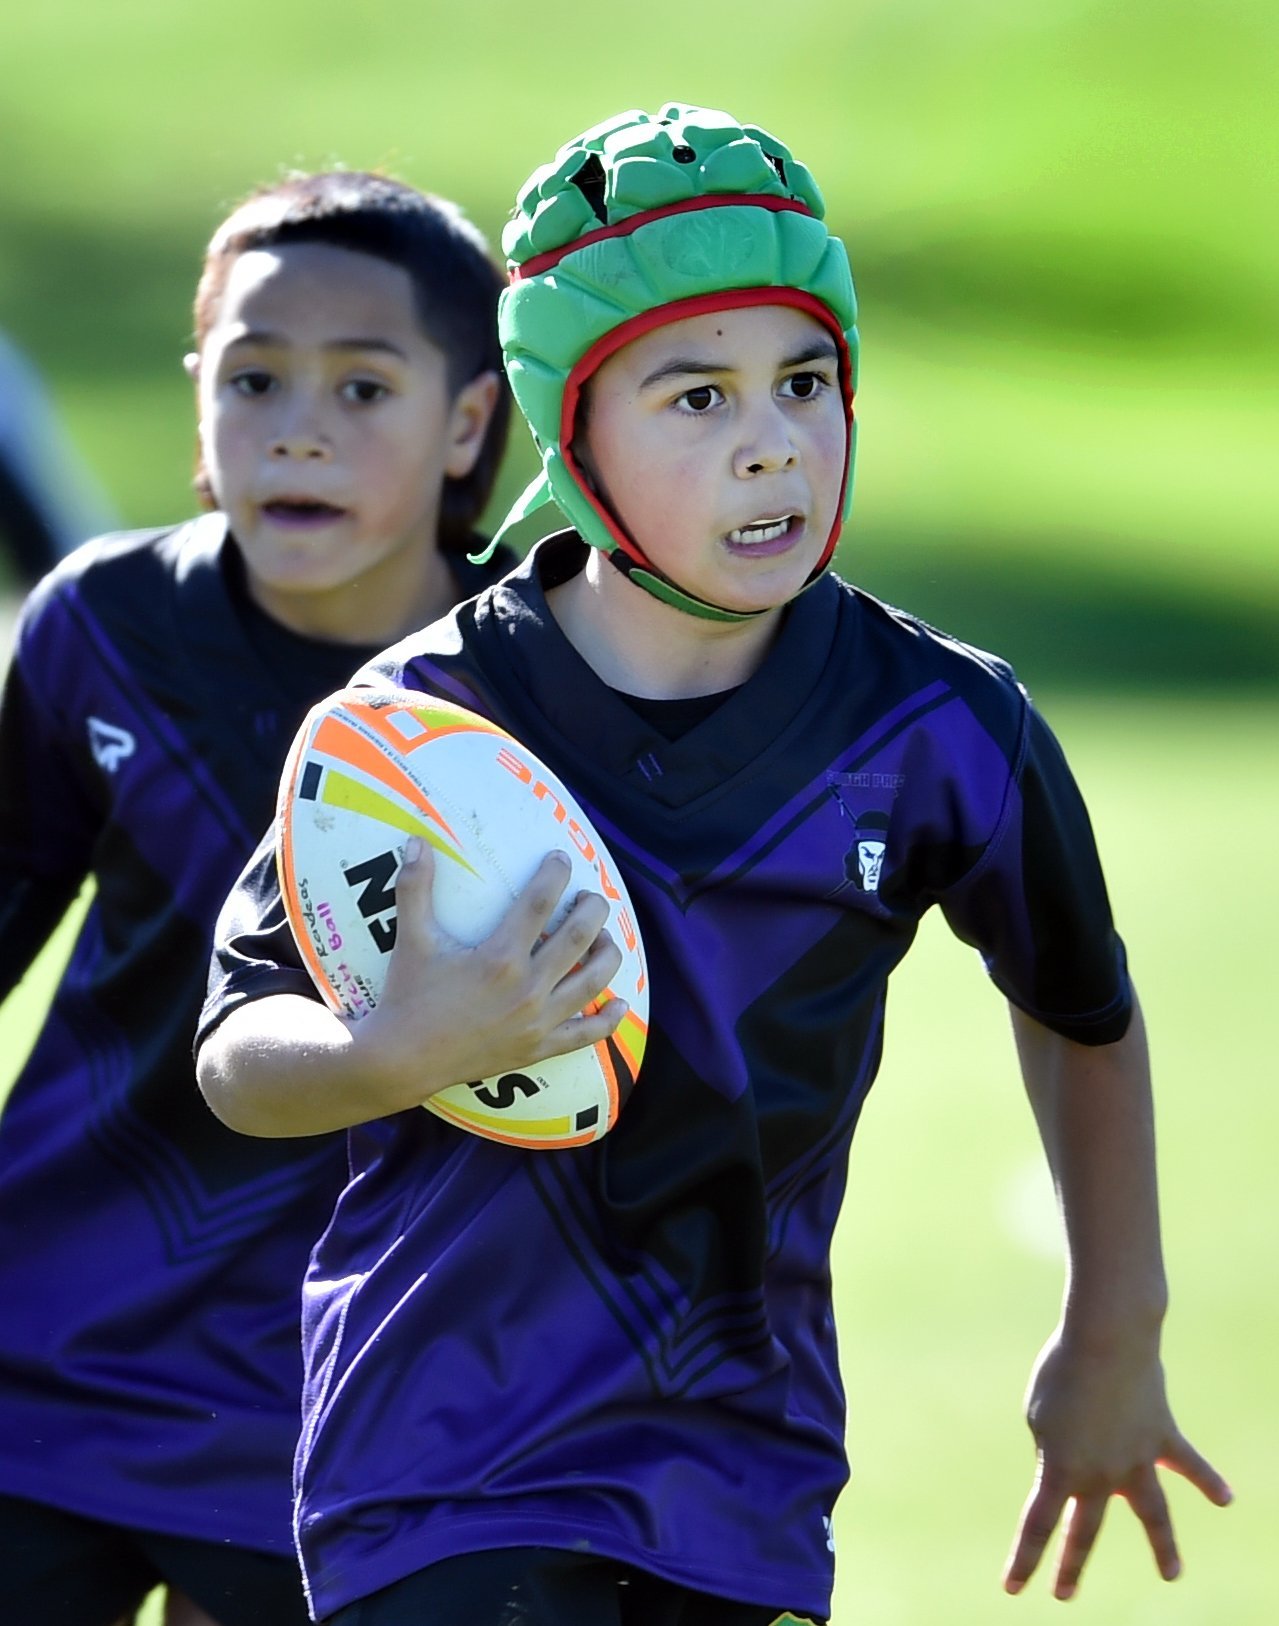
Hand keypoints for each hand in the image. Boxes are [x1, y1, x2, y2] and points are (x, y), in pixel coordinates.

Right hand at [355, 838, 626, 1108]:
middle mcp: (526, 988)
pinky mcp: (538, 1049)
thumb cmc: (408, 997)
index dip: (555, 875)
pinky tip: (621, 1003)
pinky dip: (608, 1020)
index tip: (562, 859)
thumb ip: (415, 889)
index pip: (539, 903)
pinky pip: (585, 1034)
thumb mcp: (412, 939)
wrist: (404, 1061)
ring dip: (607, 954)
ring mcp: (537, 1021)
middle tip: (591, 897)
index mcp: (499, 957)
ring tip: (605, 936)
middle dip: (592, 910)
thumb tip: (417, 842)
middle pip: (577, 938)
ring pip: (592, 981)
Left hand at [1003, 1329, 1231, 1599]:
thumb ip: (1054, 1448)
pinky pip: (1189, 1463)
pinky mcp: (1162, 1437)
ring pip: (1153, 1515)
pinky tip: (1225, 1499)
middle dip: (1073, 1564)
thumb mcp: (1040, 1413)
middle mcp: (1102, 1475)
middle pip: (1086, 1531)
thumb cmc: (1063, 1371)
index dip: (1025, 1559)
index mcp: (1061, 1469)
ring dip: (1164, 1546)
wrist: (1107, 1340)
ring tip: (1172, 1575)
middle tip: (1063, 1596)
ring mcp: (1137, 1460)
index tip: (1012, 1589)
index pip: (1039, 1525)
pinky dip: (1208, 1481)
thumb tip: (1075, 1465)